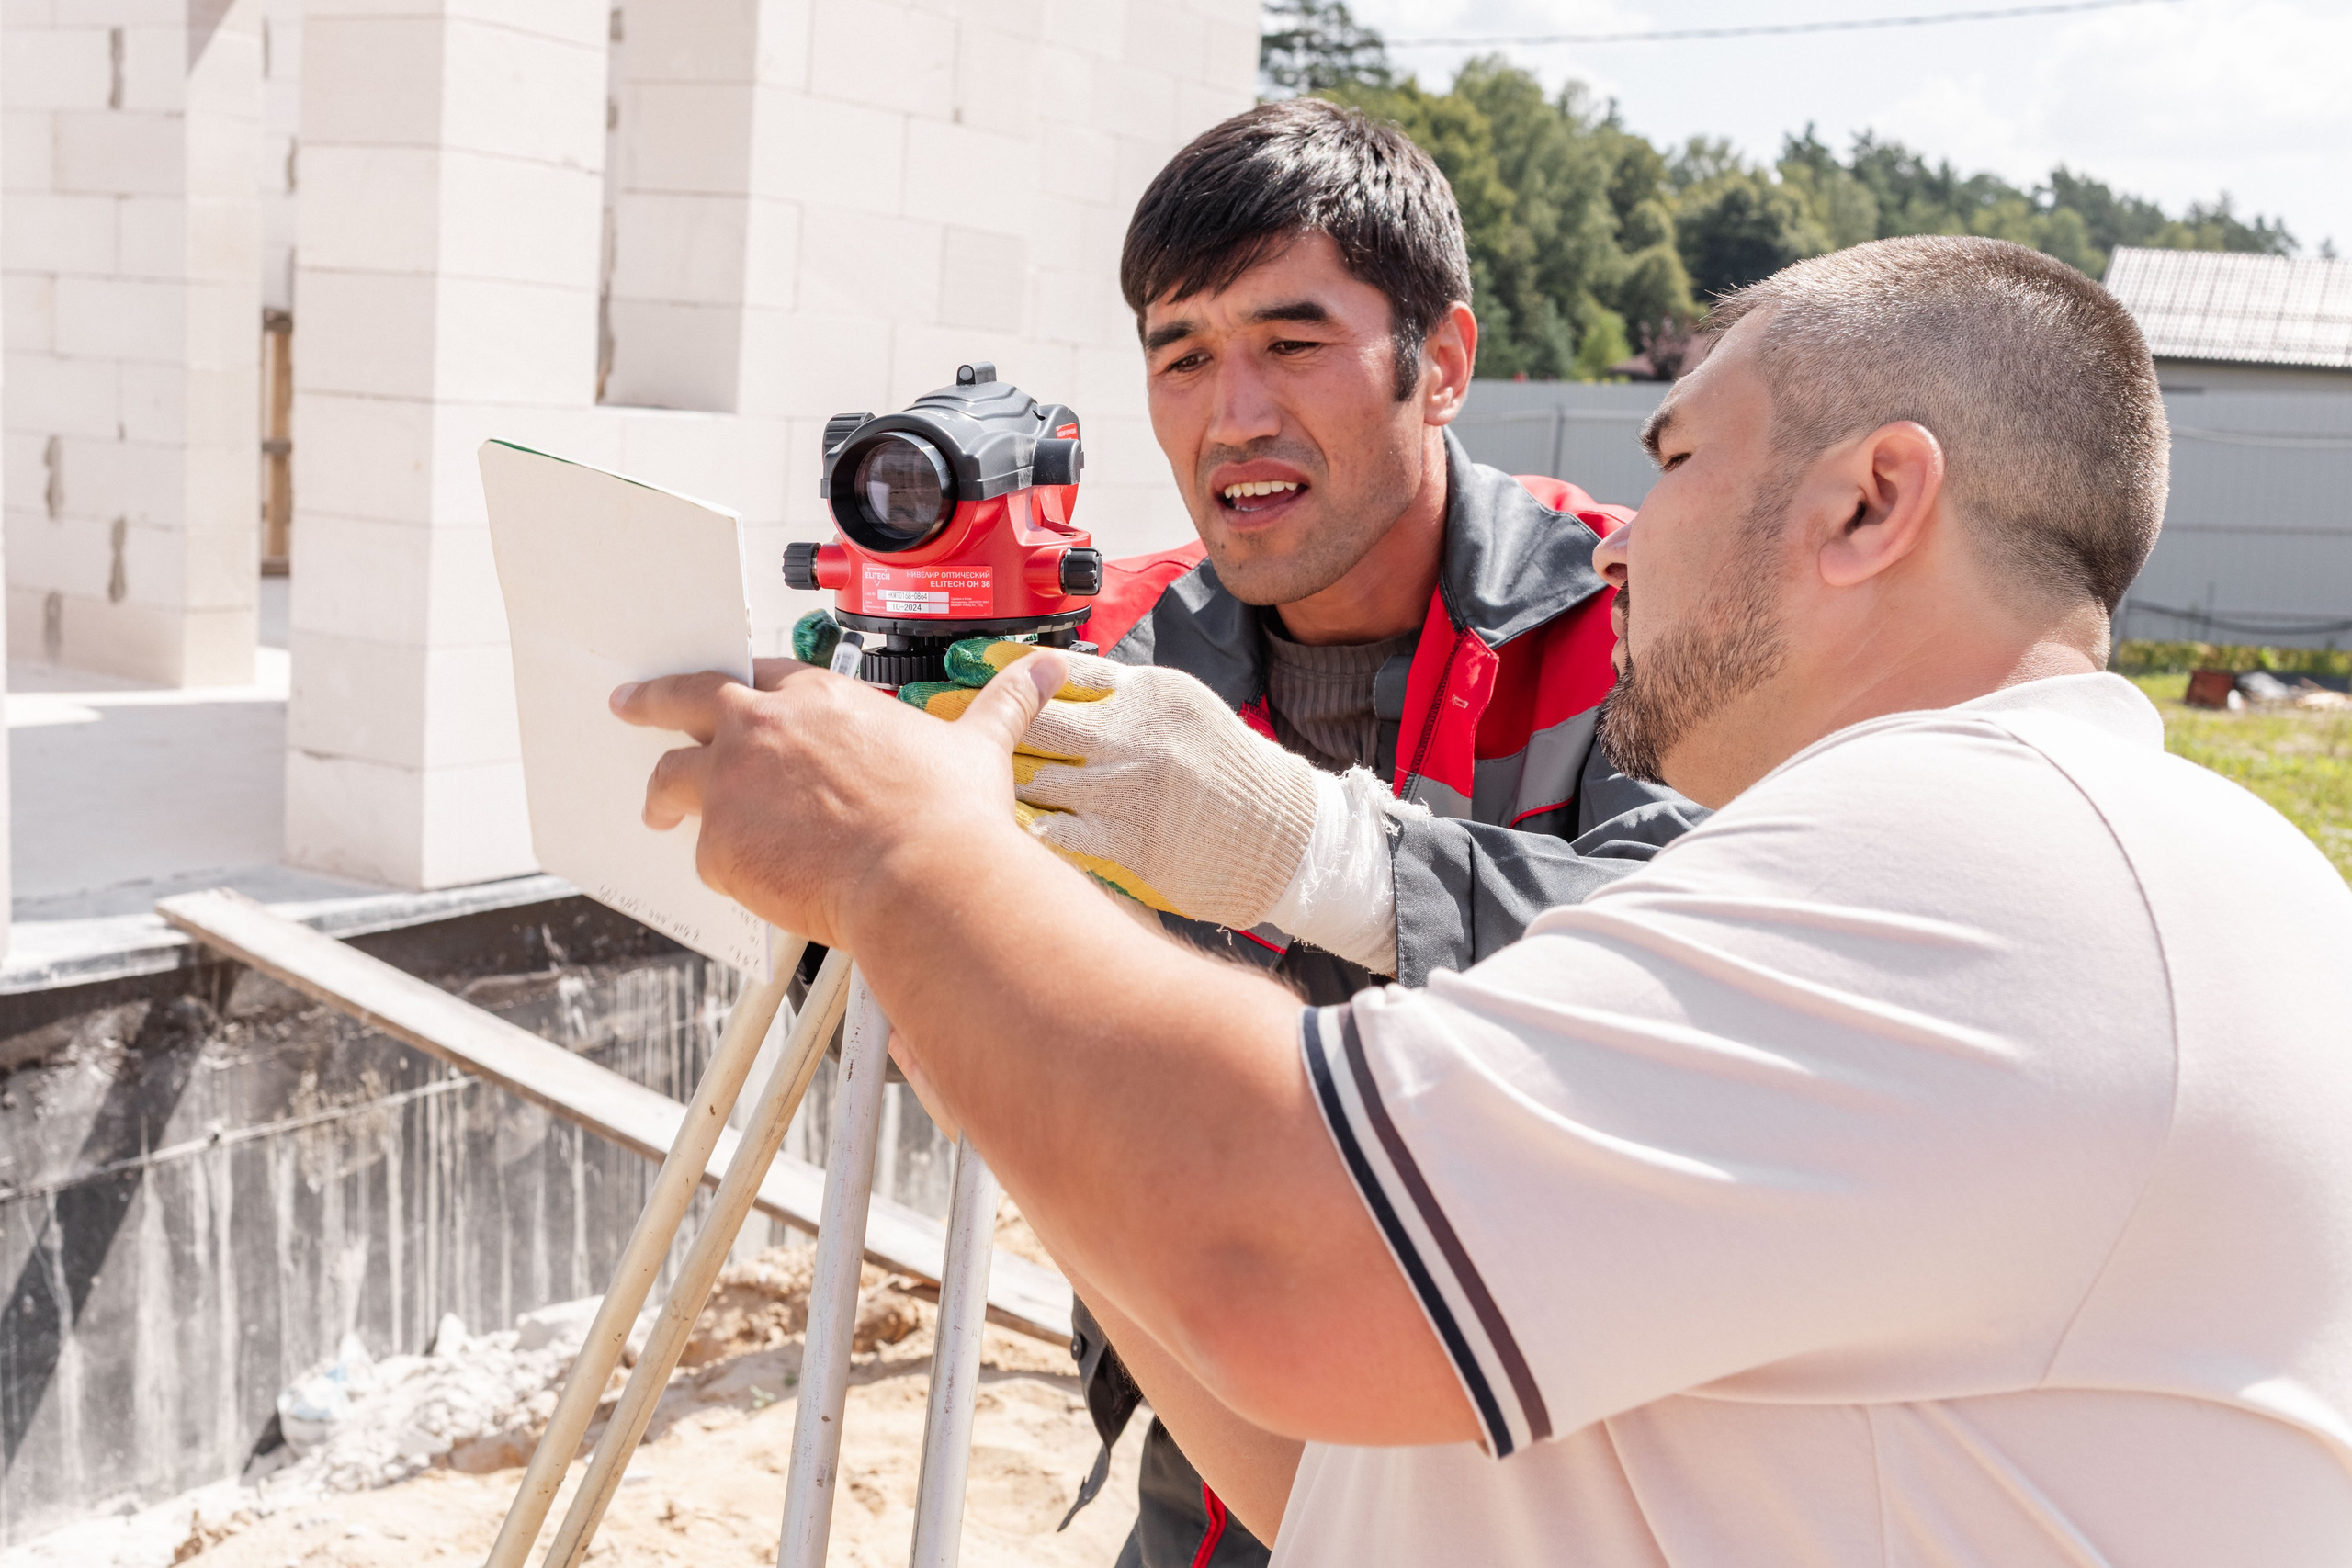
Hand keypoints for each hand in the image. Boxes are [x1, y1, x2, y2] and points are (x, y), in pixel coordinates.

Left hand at [610, 649, 1065, 947]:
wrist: (923, 879)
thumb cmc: (949, 818)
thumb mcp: (977, 747)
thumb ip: (1002, 704)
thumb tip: (1045, 673)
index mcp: (821, 697)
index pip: (761, 674)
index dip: (741, 684)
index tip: (729, 691)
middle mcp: (765, 729)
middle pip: (685, 700)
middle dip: (651, 700)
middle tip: (625, 703)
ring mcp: (734, 785)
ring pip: (673, 779)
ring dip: (662, 794)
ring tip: (656, 812)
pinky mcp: (719, 846)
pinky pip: (705, 855)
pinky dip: (721, 866)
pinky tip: (744, 881)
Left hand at [899, 641, 1320, 931]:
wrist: (1286, 837)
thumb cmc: (1238, 775)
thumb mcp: (1183, 708)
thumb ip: (1122, 695)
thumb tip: (1063, 679)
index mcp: (1146, 696)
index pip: (1064, 674)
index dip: (1005, 672)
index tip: (960, 665)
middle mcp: (1131, 738)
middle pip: (1035, 724)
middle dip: (975, 721)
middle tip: (924, 716)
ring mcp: (1126, 792)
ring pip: (1036, 778)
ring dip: (983, 778)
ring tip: (936, 777)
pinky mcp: (1126, 843)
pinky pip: (1055, 834)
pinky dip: (1016, 830)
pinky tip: (980, 831)